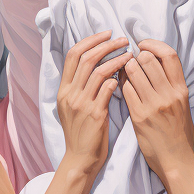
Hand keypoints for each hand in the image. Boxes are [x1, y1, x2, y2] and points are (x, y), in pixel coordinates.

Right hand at [57, 32, 127, 179]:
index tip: (106, 34)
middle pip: (86, 58)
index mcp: (63, 90)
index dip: (90, 40)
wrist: (80, 159)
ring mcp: (81, 103)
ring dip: (116, 59)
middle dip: (106, 45)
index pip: (72, 55)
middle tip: (122, 39)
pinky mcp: (95, 114)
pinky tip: (126, 76)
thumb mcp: (71, 107)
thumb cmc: (80, 133)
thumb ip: (79, 87)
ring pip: (99, 71)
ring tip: (130, 54)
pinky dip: (117, 79)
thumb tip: (93, 66)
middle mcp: (70, 93)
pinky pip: (106, 90)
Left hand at [122, 40, 193, 182]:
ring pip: (133, 71)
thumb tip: (155, 61)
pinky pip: (125, 90)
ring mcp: (154, 105)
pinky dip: (120, 84)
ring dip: (125, 68)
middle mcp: (169, 95)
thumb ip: (172, 84)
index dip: (154, 45)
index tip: (143, 45)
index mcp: (182, 90)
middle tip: (130, 61)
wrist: (177, 161)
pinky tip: (119, 86)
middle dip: (136, 56)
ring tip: (123, 72)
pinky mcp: (139, 116)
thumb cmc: (179, 133)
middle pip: (148, 59)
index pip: (170, 55)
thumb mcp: (183, 105)